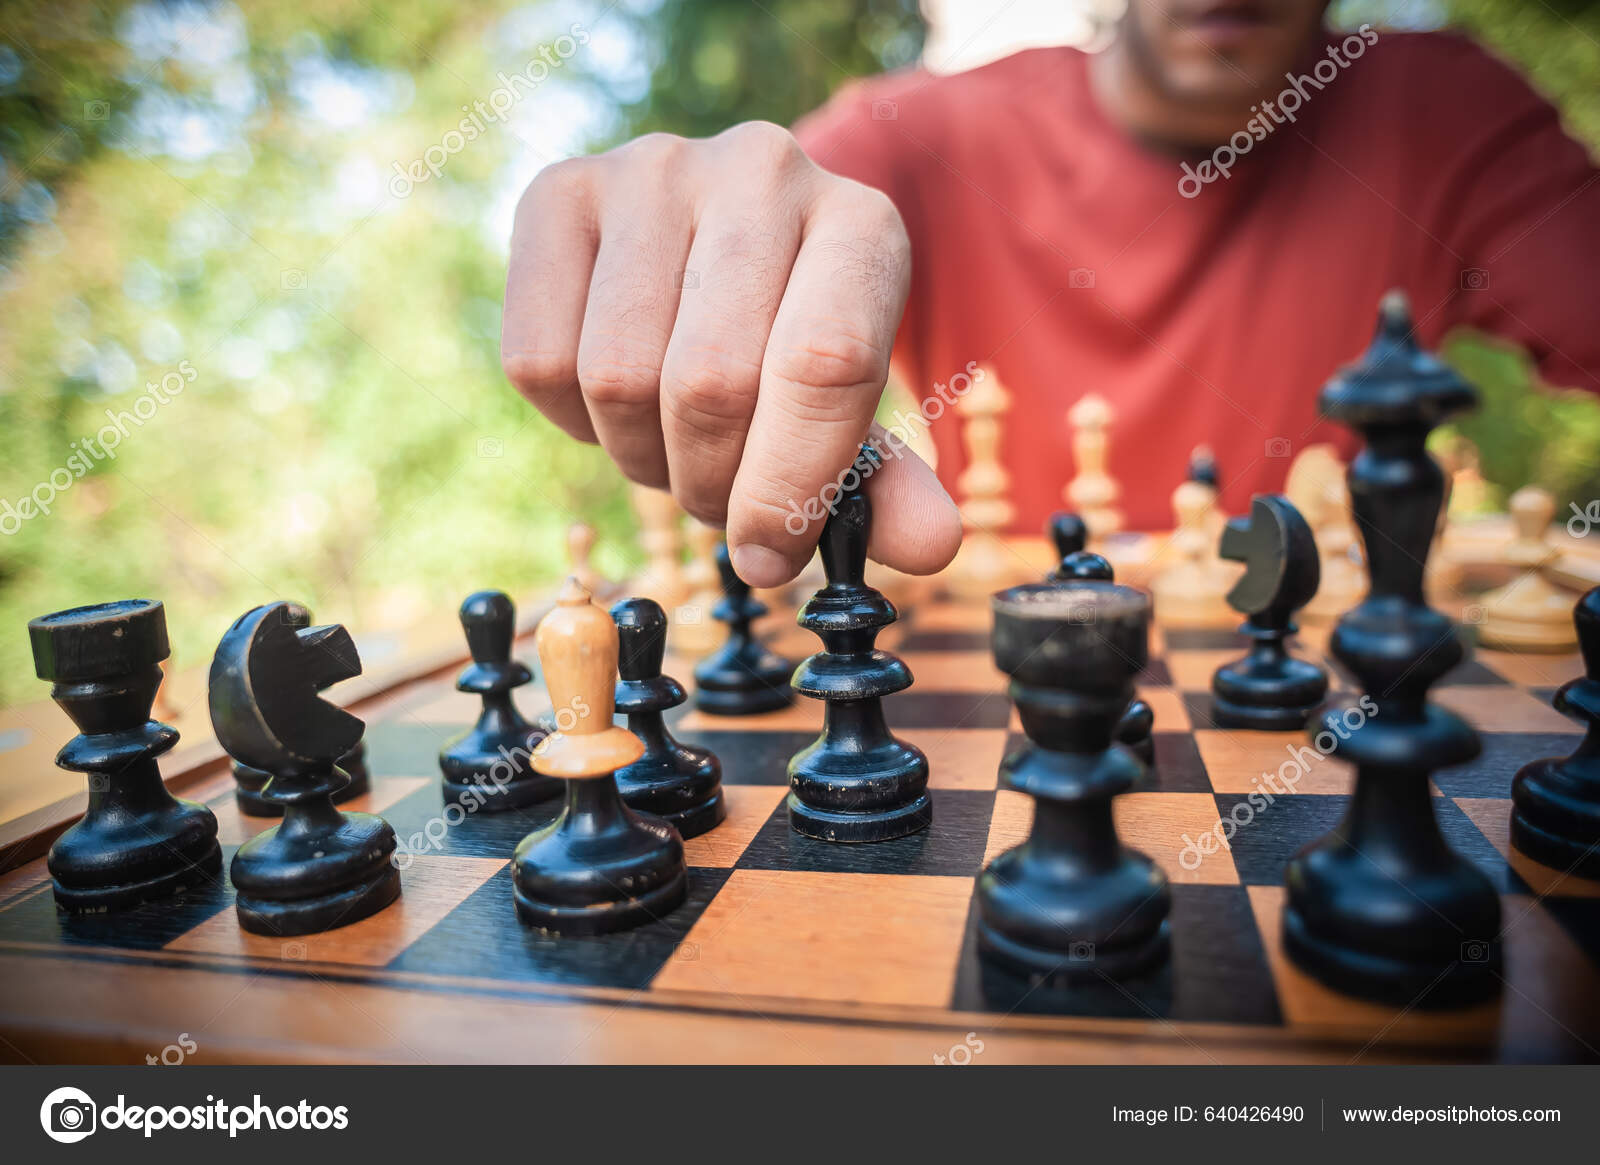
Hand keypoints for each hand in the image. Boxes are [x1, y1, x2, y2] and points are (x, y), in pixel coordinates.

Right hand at [501, 121, 961, 586]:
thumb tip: (932, 547)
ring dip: (641, 457)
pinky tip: (611, 400)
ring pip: (617, 377)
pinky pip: (539, 359)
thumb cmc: (791, 343)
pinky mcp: (560, 190)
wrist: (709, 245)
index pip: (826, 366)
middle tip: (719, 501)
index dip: (788, 485)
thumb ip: (884, 485)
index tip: (766, 556)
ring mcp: (652, 169)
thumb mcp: (852, 409)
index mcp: (861, 226)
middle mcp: (762, 172)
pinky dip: (572, 421)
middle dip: (710, 483)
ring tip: (672, 446)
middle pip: (711, 384)